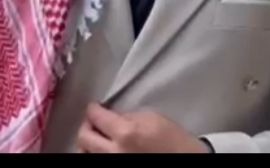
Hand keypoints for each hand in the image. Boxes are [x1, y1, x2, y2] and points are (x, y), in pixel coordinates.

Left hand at [77, 103, 209, 153]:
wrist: (185, 159)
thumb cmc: (172, 139)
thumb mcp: (152, 118)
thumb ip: (127, 116)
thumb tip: (111, 117)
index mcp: (125, 134)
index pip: (95, 117)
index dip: (93, 109)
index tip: (95, 107)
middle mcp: (115, 153)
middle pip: (84, 137)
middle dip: (87, 125)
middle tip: (94, 121)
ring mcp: (114, 163)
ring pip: (85, 153)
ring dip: (87, 143)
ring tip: (96, 137)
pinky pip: (97, 160)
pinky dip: (94, 153)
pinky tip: (102, 149)